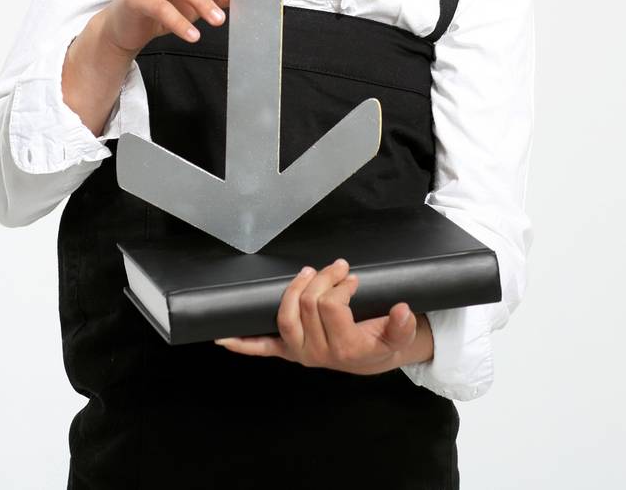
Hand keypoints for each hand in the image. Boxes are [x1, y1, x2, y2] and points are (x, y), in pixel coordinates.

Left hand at [213, 259, 425, 375]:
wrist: (373, 359)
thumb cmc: (382, 341)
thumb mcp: (400, 336)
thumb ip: (402, 324)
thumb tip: (402, 309)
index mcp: (345, 349)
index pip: (331, 307)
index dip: (340, 287)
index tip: (352, 278)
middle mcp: (318, 354)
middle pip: (308, 306)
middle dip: (322, 279)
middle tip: (337, 267)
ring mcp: (299, 352)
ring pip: (285, 318)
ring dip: (292, 291)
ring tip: (307, 273)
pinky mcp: (287, 351)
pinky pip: (262, 348)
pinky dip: (241, 343)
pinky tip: (222, 338)